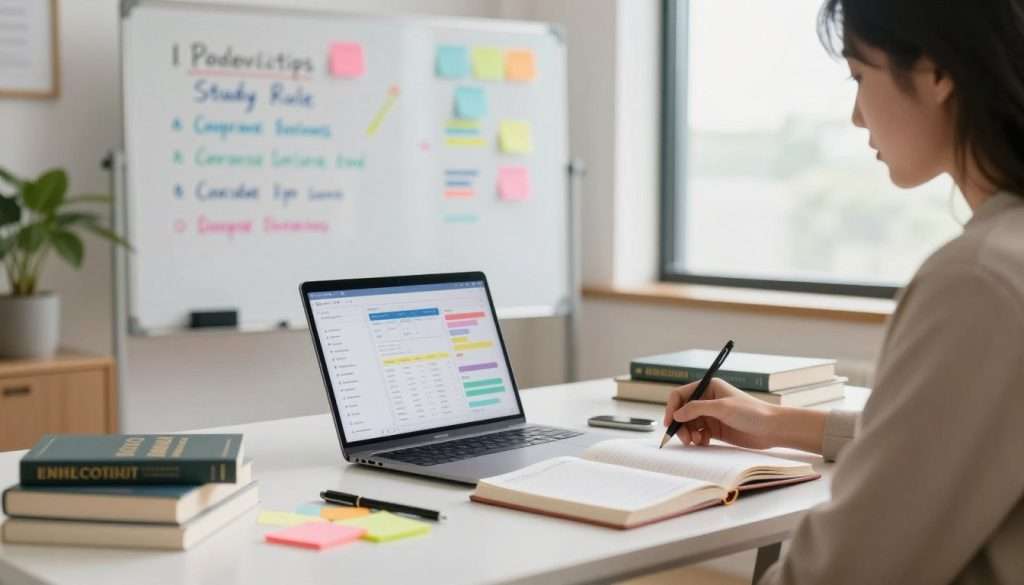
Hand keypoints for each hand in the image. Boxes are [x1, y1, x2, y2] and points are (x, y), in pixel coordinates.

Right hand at [662, 378, 782, 449]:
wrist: (771, 429)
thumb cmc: (751, 412)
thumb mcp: (722, 407)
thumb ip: (696, 409)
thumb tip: (676, 414)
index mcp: (709, 387)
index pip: (681, 395)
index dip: (672, 408)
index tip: (670, 423)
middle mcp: (708, 400)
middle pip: (683, 412)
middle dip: (680, 425)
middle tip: (685, 438)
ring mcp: (711, 415)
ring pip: (689, 424)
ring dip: (688, 434)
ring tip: (696, 441)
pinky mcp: (715, 429)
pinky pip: (698, 434)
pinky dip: (697, 439)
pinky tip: (704, 442)